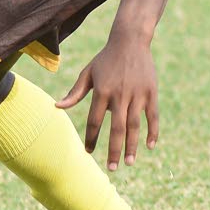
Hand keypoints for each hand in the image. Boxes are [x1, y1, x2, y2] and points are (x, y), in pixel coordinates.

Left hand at [57, 28, 159, 171]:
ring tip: (129, 163)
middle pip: (116, 128)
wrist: (130, 41)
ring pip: (135, 125)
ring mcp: (137, 94)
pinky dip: (152, 131)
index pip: (94, 120)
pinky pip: (153, 117)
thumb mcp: (88, 73)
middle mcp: (120, 95)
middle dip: (113, 149)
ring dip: (132, 145)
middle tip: (111, 168)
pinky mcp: (151, 93)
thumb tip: (57, 107)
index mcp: (102, 91)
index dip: (91, 137)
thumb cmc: (105, 59)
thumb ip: (75, 92)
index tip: (88, 152)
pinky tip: (150, 146)